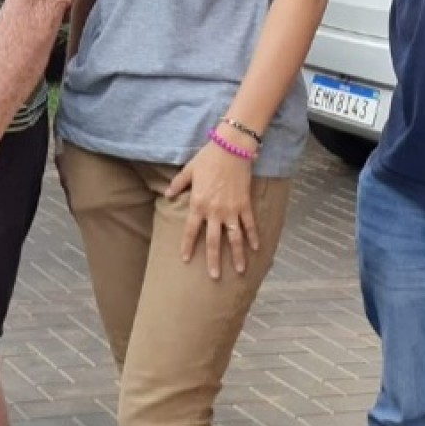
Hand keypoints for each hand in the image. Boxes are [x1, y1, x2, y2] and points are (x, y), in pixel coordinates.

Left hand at [166, 139, 259, 278]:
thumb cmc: (207, 158)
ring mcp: (231, 210)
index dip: (188, 246)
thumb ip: (178, 184)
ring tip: (241, 271)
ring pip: (234, 238)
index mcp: (198, 204)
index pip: (191, 231)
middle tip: (214, 277)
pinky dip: (253, 237)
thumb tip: (168, 194)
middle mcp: (214, 211)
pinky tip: (256, 249)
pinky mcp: (245, 204)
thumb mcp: (188, 171)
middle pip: (213, 241)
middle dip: (213, 260)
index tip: (186, 260)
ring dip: (238, 256)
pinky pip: (250, 225)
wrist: (231, 148)